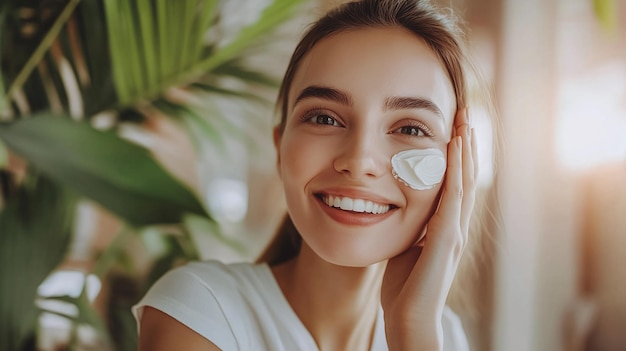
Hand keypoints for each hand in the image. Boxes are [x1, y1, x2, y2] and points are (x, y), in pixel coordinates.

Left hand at [381, 108, 477, 349]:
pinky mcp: (447, 238)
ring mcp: (455, 232)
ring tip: (464, 121)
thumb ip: (409, 228)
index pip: (455, 184)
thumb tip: (395, 210)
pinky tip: (454, 147)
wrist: (410, 320)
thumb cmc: (404, 289)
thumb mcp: (405, 248)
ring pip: (465, 181)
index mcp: (446, 228)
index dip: (456, 157)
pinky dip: (456, 169)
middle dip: (465, 145)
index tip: (452, 129)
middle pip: (466, 177)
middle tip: (462, 114)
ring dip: (464, 150)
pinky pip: (454, 196)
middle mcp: (456, 226)